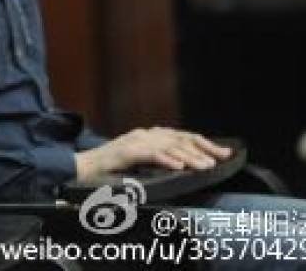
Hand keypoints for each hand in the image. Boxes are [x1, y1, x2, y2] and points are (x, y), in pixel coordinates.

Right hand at [74, 127, 232, 179]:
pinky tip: (178, 166)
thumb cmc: (110, 169)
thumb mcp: (140, 163)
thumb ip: (158, 160)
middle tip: (221, 159)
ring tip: (205, 166)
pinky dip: (165, 159)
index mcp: (149, 136)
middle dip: (203, 148)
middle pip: (179, 138)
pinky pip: (149, 154)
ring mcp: (134, 142)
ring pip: (168, 145)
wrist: (81, 168)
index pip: (182, 136)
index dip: (205, 143)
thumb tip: (186, 167)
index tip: (224, 153)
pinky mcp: (125, 152)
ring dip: (189, 156)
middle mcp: (144, 135)